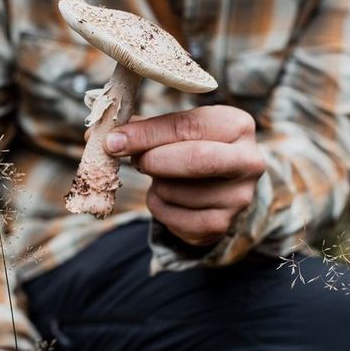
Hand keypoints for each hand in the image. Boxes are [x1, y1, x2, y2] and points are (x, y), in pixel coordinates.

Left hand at [104, 105, 264, 246]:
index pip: (187, 126)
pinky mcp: (221, 225)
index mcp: (238, 125)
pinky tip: (167, 197)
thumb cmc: (192, 147)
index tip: (113, 140)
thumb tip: (101, 136)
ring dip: (155, 185)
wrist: (220, 186)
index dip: (145, 133)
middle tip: (134, 161)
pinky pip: (173, 218)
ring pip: (176, 191)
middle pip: (195, 159)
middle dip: (154, 160)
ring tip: (161, 177)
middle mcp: (248, 161)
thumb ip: (143, 128)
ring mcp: (238, 197)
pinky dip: (158, 206)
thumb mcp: (177, 130)